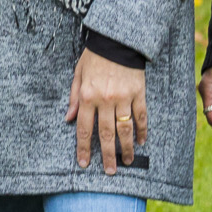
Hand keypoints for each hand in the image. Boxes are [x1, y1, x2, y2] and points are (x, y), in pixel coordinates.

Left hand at [67, 50, 146, 172]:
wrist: (117, 39)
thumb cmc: (94, 56)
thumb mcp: (78, 74)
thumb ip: (74, 98)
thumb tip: (69, 119)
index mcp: (87, 96)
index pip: (85, 129)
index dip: (84, 148)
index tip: (84, 163)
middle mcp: (105, 100)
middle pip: (106, 134)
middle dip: (107, 155)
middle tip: (110, 171)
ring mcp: (124, 98)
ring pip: (125, 129)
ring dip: (126, 148)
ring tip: (126, 161)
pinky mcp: (139, 93)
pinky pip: (141, 116)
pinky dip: (142, 130)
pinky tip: (141, 141)